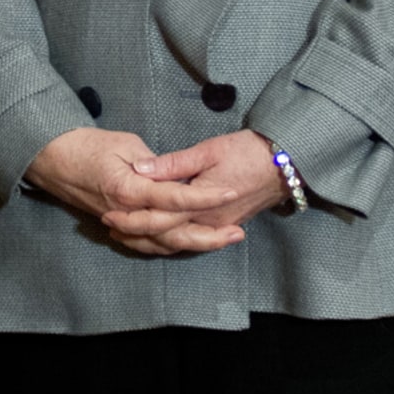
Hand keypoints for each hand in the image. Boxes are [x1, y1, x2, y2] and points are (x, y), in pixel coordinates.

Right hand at [25, 127, 242, 255]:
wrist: (54, 160)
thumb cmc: (88, 145)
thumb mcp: (125, 143)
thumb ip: (154, 163)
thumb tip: (175, 177)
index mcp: (129, 190)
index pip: (175, 199)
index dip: (204, 197)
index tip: (229, 192)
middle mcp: (126, 214)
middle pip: (173, 234)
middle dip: (208, 235)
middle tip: (237, 233)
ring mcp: (121, 225)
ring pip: (162, 245)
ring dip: (194, 245)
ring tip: (223, 242)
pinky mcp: (118, 227)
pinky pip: (147, 245)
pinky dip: (170, 248)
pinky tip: (189, 245)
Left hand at [102, 130, 288, 252]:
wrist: (284, 166)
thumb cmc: (247, 153)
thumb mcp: (208, 151)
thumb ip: (173, 163)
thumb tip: (141, 169)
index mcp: (198, 206)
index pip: (157, 218)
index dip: (131, 218)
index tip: (109, 213)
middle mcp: (205, 224)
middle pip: (163, 236)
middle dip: (135, 234)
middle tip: (110, 227)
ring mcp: (215, 228)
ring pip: (176, 243)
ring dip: (150, 241)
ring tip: (125, 235)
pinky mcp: (223, 225)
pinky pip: (191, 241)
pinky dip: (170, 241)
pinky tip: (160, 236)